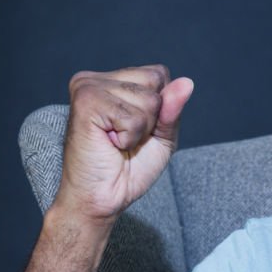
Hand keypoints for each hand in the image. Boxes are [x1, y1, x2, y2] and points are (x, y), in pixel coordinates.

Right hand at [53, 64, 193, 224]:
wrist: (102, 199)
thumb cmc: (128, 170)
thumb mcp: (162, 137)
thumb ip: (173, 109)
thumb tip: (186, 82)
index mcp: (111, 80)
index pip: (159, 73)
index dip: (161, 108)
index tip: (137, 130)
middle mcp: (95, 78)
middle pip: (155, 81)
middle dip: (152, 118)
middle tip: (125, 138)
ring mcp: (88, 87)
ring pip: (148, 100)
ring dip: (140, 131)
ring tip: (116, 142)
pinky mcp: (85, 102)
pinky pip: (133, 117)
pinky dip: (129, 137)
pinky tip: (110, 144)